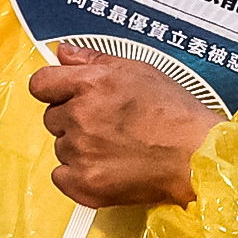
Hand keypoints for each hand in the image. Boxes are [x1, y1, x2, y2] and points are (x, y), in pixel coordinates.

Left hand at [29, 43, 217, 206]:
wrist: (196, 157)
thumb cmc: (176, 114)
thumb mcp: (140, 71)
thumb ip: (94, 59)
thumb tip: (64, 53)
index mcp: (92, 84)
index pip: (40, 83)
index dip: (54, 88)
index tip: (65, 95)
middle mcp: (81, 117)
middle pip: (52, 117)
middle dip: (73, 118)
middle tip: (108, 123)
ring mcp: (79, 153)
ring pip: (61, 146)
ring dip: (80, 146)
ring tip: (117, 145)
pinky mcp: (82, 184)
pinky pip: (62, 175)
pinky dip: (79, 173)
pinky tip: (108, 166)